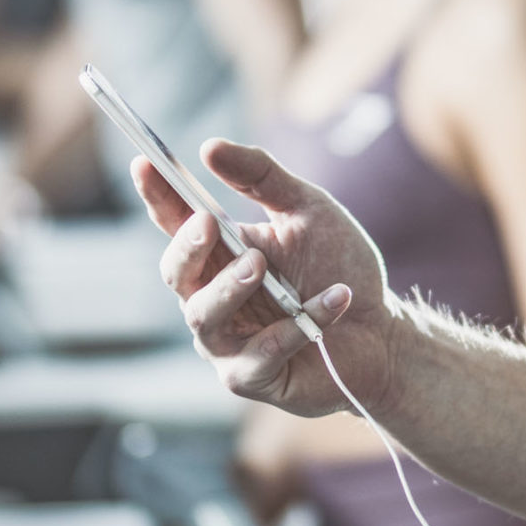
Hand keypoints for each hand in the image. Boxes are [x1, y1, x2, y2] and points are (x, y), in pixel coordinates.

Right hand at [134, 140, 396, 417]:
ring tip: (260, 264)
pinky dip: (297, 325)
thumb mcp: (307, 209)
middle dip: (186, 248)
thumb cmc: (338, 267)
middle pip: (176, 274)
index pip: (175, 223)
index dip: (156, 195)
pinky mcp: (252, 377)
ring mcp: (227, 342)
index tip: (145, 162)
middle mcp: (212, 298)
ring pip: (204, 316)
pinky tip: (336, 298)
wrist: (381, 331)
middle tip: (208, 222)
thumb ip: (262, 178)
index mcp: (219, 254)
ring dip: (229, 287)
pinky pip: (261, 351)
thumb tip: (209, 147)